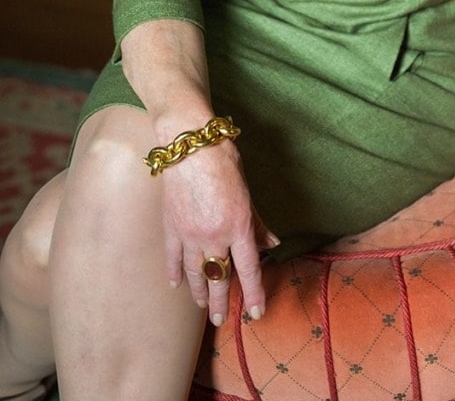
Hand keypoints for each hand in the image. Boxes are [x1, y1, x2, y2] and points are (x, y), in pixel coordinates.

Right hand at [161, 139, 278, 324]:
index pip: (248, 268)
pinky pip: (173, 258)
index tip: (255, 312)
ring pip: (195, 273)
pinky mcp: (172, 228)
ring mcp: (190, 234)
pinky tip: (176, 285)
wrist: (190, 146)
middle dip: (220, 301)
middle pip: (219, 277)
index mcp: (238, 225)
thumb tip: (271, 244)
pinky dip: (175, 273)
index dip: (253, 293)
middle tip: (220, 319)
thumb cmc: (223, 161)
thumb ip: (258, 222)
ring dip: (199, 292)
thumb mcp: (247, 191)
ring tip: (202, 306)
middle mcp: (214, 236)